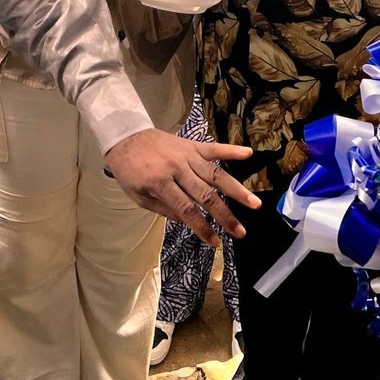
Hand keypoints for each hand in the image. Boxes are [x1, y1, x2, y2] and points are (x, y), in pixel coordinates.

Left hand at [105, 129, 259, 245]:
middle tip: (240, 232)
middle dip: (224, 216)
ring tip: (254, 203)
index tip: (215, 243)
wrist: (125, 137)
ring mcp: (186, 155)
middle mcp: (177, 168)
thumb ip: (164, 209)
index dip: (202, 227)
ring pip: (215, 174)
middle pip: (205, 195)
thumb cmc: (130, 171)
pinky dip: (231, 150)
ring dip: (236, 190)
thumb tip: (189, 221)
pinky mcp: (191, 144)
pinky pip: (214, 148)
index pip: (186, 209)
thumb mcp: (139, 196)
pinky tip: (248, 153)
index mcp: (160, 182)